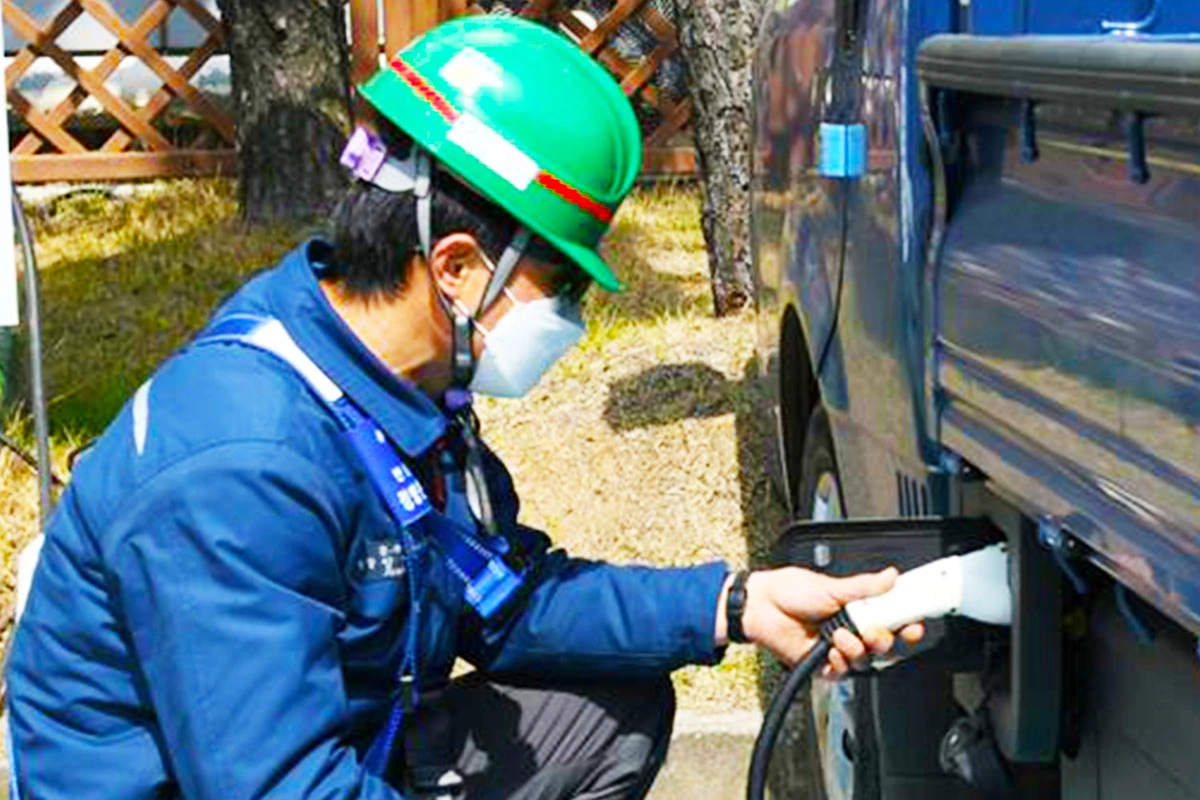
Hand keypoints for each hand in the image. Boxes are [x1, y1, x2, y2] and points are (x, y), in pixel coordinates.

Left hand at [720, 567, 924, 677]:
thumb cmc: (789, 591)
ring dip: (856, 647)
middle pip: (884, 645)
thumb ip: (865, 586)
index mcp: (857, 609)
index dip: (906, 625)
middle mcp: (851, 630)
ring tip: (839, 634)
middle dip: (883, 639)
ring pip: (866, 660)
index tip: (914, 624)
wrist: (760, 606)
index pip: (891, 620)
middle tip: (873, 629)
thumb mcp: (832, 586)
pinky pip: (843, 671)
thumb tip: (891, 576)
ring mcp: (838, 649)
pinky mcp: (823, 665)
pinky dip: (839, 660)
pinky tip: (829, 648)